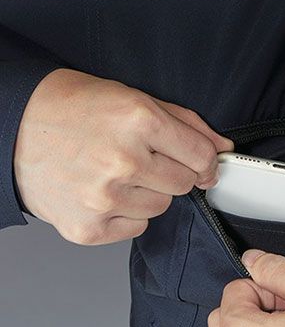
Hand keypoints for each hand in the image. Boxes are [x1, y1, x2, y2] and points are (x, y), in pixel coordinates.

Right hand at [14, 69, 232, 244]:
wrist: (14, 126)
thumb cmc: (74, 109)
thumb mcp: (134, 98)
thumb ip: (186, 123)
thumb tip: (222, 147)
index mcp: (138, 120)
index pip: (202, 156)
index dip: (206, 160)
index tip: (201, 162)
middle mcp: (122, 161)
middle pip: (184, 184)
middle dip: (173, 172)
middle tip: (144, 159)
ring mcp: (103, 198)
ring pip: (161, 207)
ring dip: (149, 193)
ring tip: (118, 173)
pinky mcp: (88, 228)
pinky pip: (137, 228)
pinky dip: (128, 213)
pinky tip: (105, 192)